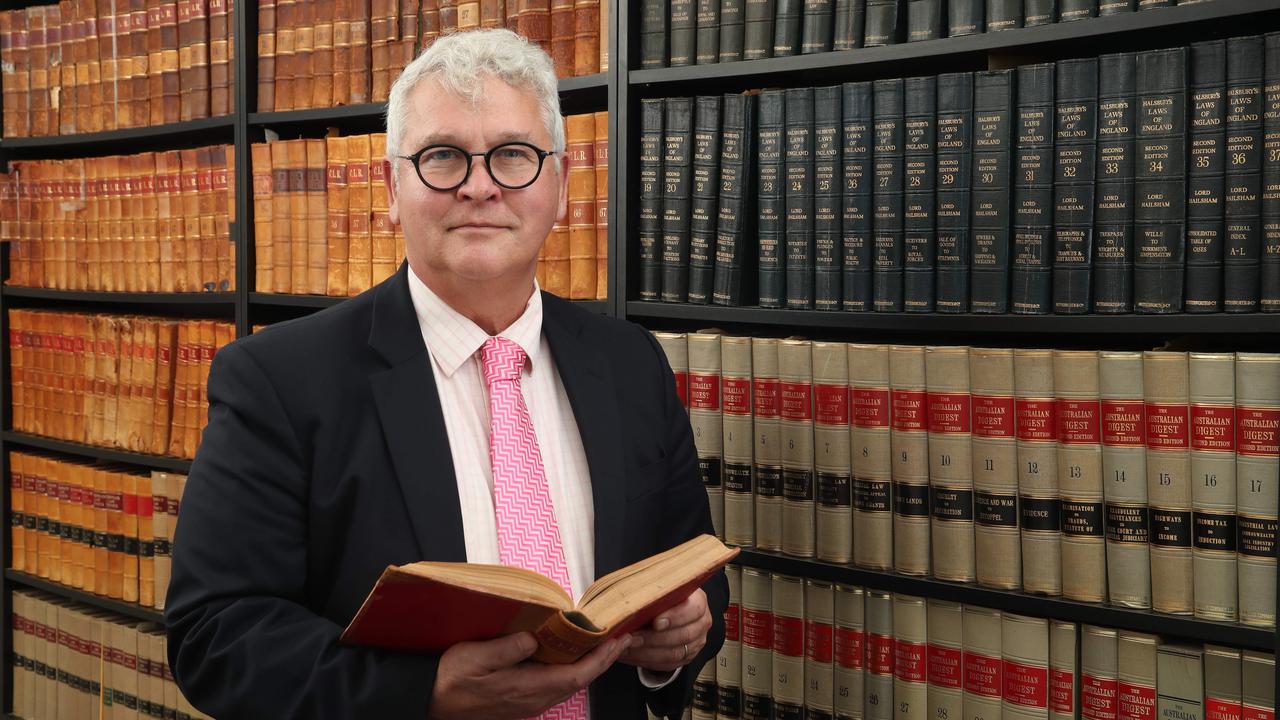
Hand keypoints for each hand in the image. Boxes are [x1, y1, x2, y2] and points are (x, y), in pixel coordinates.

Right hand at [427, 631, 631, 718]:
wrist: (430, 702)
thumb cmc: (450, 679)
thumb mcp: (475, 658)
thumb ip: (508, 649)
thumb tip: (535, 639)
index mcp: (526, 688)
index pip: (577, 676)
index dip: (601, 659)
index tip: (619, 641)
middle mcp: (533, 700)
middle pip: (578, 681)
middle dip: (602, 659)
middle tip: (620, 637)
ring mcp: (527, 703)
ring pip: (568, 684)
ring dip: (588, 664)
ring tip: (602, 643)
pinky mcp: (520, 701)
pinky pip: (555, 686)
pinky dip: (571, 669)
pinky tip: (571, 655)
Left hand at [619, 589, 711, 673]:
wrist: (665, 609)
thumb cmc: (660, 595)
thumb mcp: (658, 587)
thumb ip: (651, 591)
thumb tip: (633, 599)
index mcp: (698, 601)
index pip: (694, 609)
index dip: (675, 617)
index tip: (655, 622)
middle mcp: (701, 623)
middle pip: (684, 635)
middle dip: (654, 638)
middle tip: (632, 638)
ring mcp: (695, 643)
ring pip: (674, 653)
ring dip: (647, 652)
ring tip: (627, 647)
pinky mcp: (685, 658)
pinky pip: (667, 665)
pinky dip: (646, 661)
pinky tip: (630, 655)